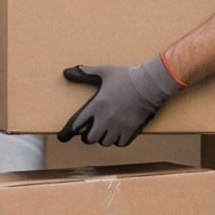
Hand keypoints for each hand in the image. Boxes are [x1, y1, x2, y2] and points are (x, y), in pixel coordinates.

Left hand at [57, 57, 180, 147]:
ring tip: (106, 133)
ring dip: (104, 139)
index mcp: (96, 105)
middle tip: (91, 133)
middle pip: (90, 139)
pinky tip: (119, 135)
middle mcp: (105, 119)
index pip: (77, 124)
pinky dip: (118, 141)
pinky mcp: (131, 130)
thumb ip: (86, 73)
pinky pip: (120, 143)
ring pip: (105, 142)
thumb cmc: (127, 76)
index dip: (69, 131)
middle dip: (88, 137)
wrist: (150, 84)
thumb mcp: (105, 71)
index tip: (64, 136)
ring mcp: (118, 126)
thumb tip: (67, 72)